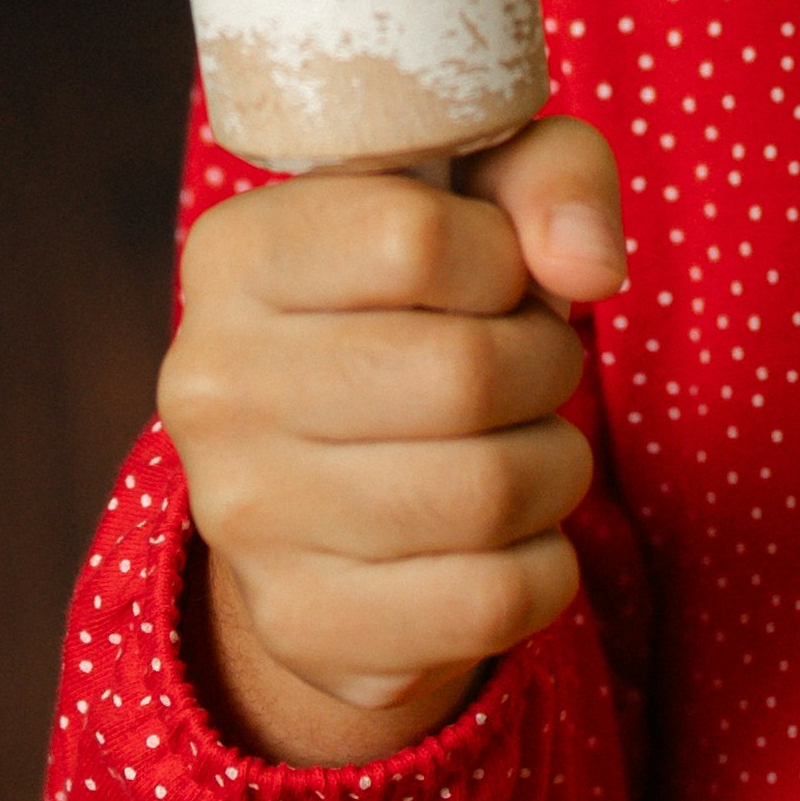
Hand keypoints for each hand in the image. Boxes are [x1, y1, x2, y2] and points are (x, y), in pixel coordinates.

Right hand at [158, 114, 623, 767]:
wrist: (326, 488)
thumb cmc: (424, 310)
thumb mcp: (479, 200)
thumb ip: (549, 174)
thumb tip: (588, 265)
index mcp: (232, 256)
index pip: (414, 238)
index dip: (503, 258)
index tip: (496, 279)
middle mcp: (210, 386)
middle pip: (463, 373)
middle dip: (544, 366)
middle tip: (531, 370)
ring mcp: (245, 519)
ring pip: (490, 492)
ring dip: (555, 465)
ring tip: (522, 446)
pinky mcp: (304, 626)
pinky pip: (494, 602)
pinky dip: (545, 564)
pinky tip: (506, 536)